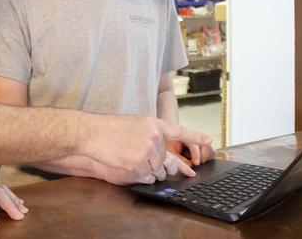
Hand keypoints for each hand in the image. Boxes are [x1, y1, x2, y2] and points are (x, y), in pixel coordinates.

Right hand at [88, 115, 210, 179]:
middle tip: (137, 155)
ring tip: (128, 157)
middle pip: (164, 160)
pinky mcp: (139, 164)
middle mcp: (155, 137)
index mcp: (155, 124)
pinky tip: (127, 164)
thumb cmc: (110, 129)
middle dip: (155, 163)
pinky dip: (139, 176)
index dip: (196, 137)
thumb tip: (163, 155)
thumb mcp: (136, 124)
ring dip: (146, 170)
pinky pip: (146, 177)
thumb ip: (152, 135)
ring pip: (156, 171)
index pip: (180, 131)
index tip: (209, 141)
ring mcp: (147, 151)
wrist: (92, 133)